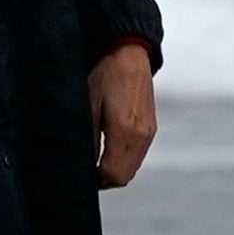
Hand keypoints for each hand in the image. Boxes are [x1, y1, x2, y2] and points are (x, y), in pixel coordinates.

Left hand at [90, 43, 156, 189]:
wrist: (129, 53)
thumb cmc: (106, 74)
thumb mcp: (88, 106)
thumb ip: (88, 139)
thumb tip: (83, 164)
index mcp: (125, 131)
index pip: (112, 174)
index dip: (95, 180)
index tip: (82, 175)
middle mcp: (141, 135)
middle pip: (124, 176)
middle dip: (105, 179)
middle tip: (87, 171)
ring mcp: (149, 132)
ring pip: (132, 168)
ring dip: (116, 170)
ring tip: (97, 161)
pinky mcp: (151, 127)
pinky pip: (138, 155)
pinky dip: (125, 160)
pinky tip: (110, 149)